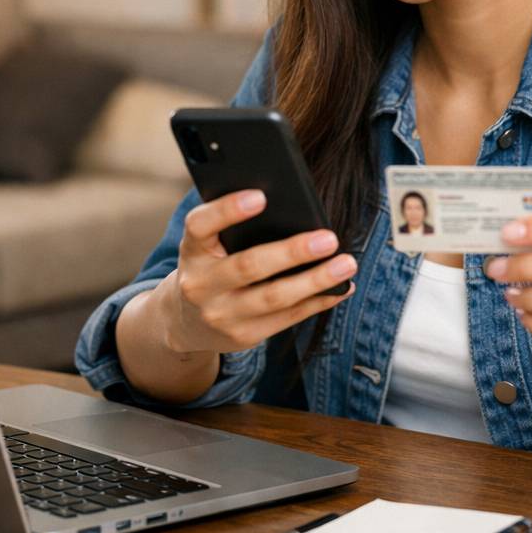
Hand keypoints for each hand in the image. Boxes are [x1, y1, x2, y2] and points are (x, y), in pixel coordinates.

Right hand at [157, 189, 355, 355]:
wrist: (184, 321)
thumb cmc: (208, 265)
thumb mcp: (206, 245)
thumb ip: (232, 227)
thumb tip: (293, 208)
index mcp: (192, 250)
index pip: (200, 225)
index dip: (228, 210)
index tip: (261, 196)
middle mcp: (200, 284)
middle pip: (249, 266)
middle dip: (292, 252)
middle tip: (328, 238)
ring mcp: (221, 315)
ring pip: (274, 297)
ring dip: (315, 281)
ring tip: (346, 264)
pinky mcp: (243, 336)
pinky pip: (287, 318)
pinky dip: (318, 301)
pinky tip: (340, 288)